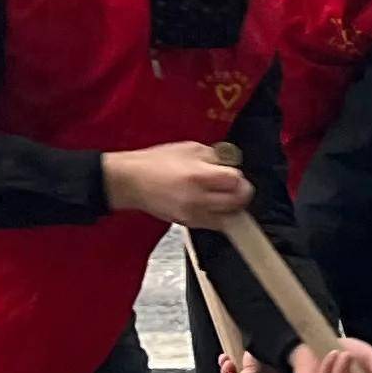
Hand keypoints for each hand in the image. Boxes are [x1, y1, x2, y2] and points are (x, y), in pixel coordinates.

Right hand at [103, 141, 253, 226]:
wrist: (132, 182)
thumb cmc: (157, 162)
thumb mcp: (190, 148)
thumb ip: (214, 157)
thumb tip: (230, 165)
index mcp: (199, 176)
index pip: (236, 181)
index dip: (238, 176)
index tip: (233, 173)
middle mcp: (198, 199)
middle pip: (237, 202)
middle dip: (240, 192)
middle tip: (233, 186)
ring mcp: (194, 214)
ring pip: (229, 217)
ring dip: (231, 206)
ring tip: (221, 195)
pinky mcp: (189, 224)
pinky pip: (215, 224)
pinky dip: (218, 215)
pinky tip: (210, 203)